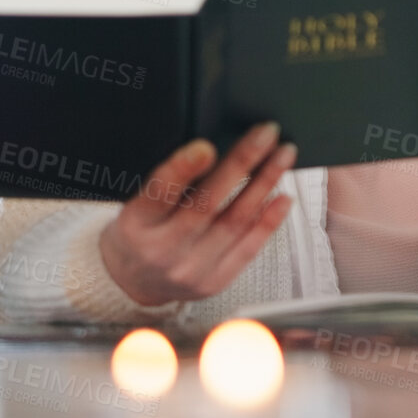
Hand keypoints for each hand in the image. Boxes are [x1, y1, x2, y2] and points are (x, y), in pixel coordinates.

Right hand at [99, 122, 296, 306]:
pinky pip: (248, 248)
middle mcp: (163, 250)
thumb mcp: (137, 202)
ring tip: (281, 157)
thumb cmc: (139, 233)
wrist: (134, 282)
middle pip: (207, 204)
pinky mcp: (215, 281)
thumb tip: (210, 149)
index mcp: (137, 223)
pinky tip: (282, 197)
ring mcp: (191, 269)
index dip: (183, 168)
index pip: (159, 193)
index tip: (206, 147)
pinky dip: (268, 220)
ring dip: (264, 184)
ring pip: (235, 222)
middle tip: (264, 135)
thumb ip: (168, 179)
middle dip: (241, 164)